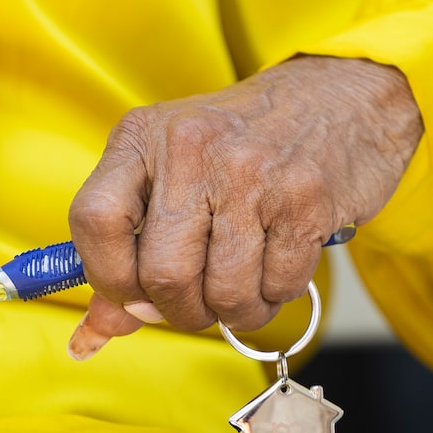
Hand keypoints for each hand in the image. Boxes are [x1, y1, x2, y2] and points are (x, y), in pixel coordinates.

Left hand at [67, 55, 421, 359]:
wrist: (337, 98)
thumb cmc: (240, 142)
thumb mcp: (169, 173)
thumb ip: (127, 252)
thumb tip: (95, 334)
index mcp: (142, 137)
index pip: (95, 221)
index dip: (108, 278)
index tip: (133, 298)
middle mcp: (191, 147)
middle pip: (163, 274)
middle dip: (181, 312)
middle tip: (197, 307)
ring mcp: (251, 172)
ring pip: (224, 292)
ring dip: (232, 313)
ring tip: (240, 292)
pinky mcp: (306, 199)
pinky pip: (278, 287)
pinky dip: (273, 297)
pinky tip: (274, 269)